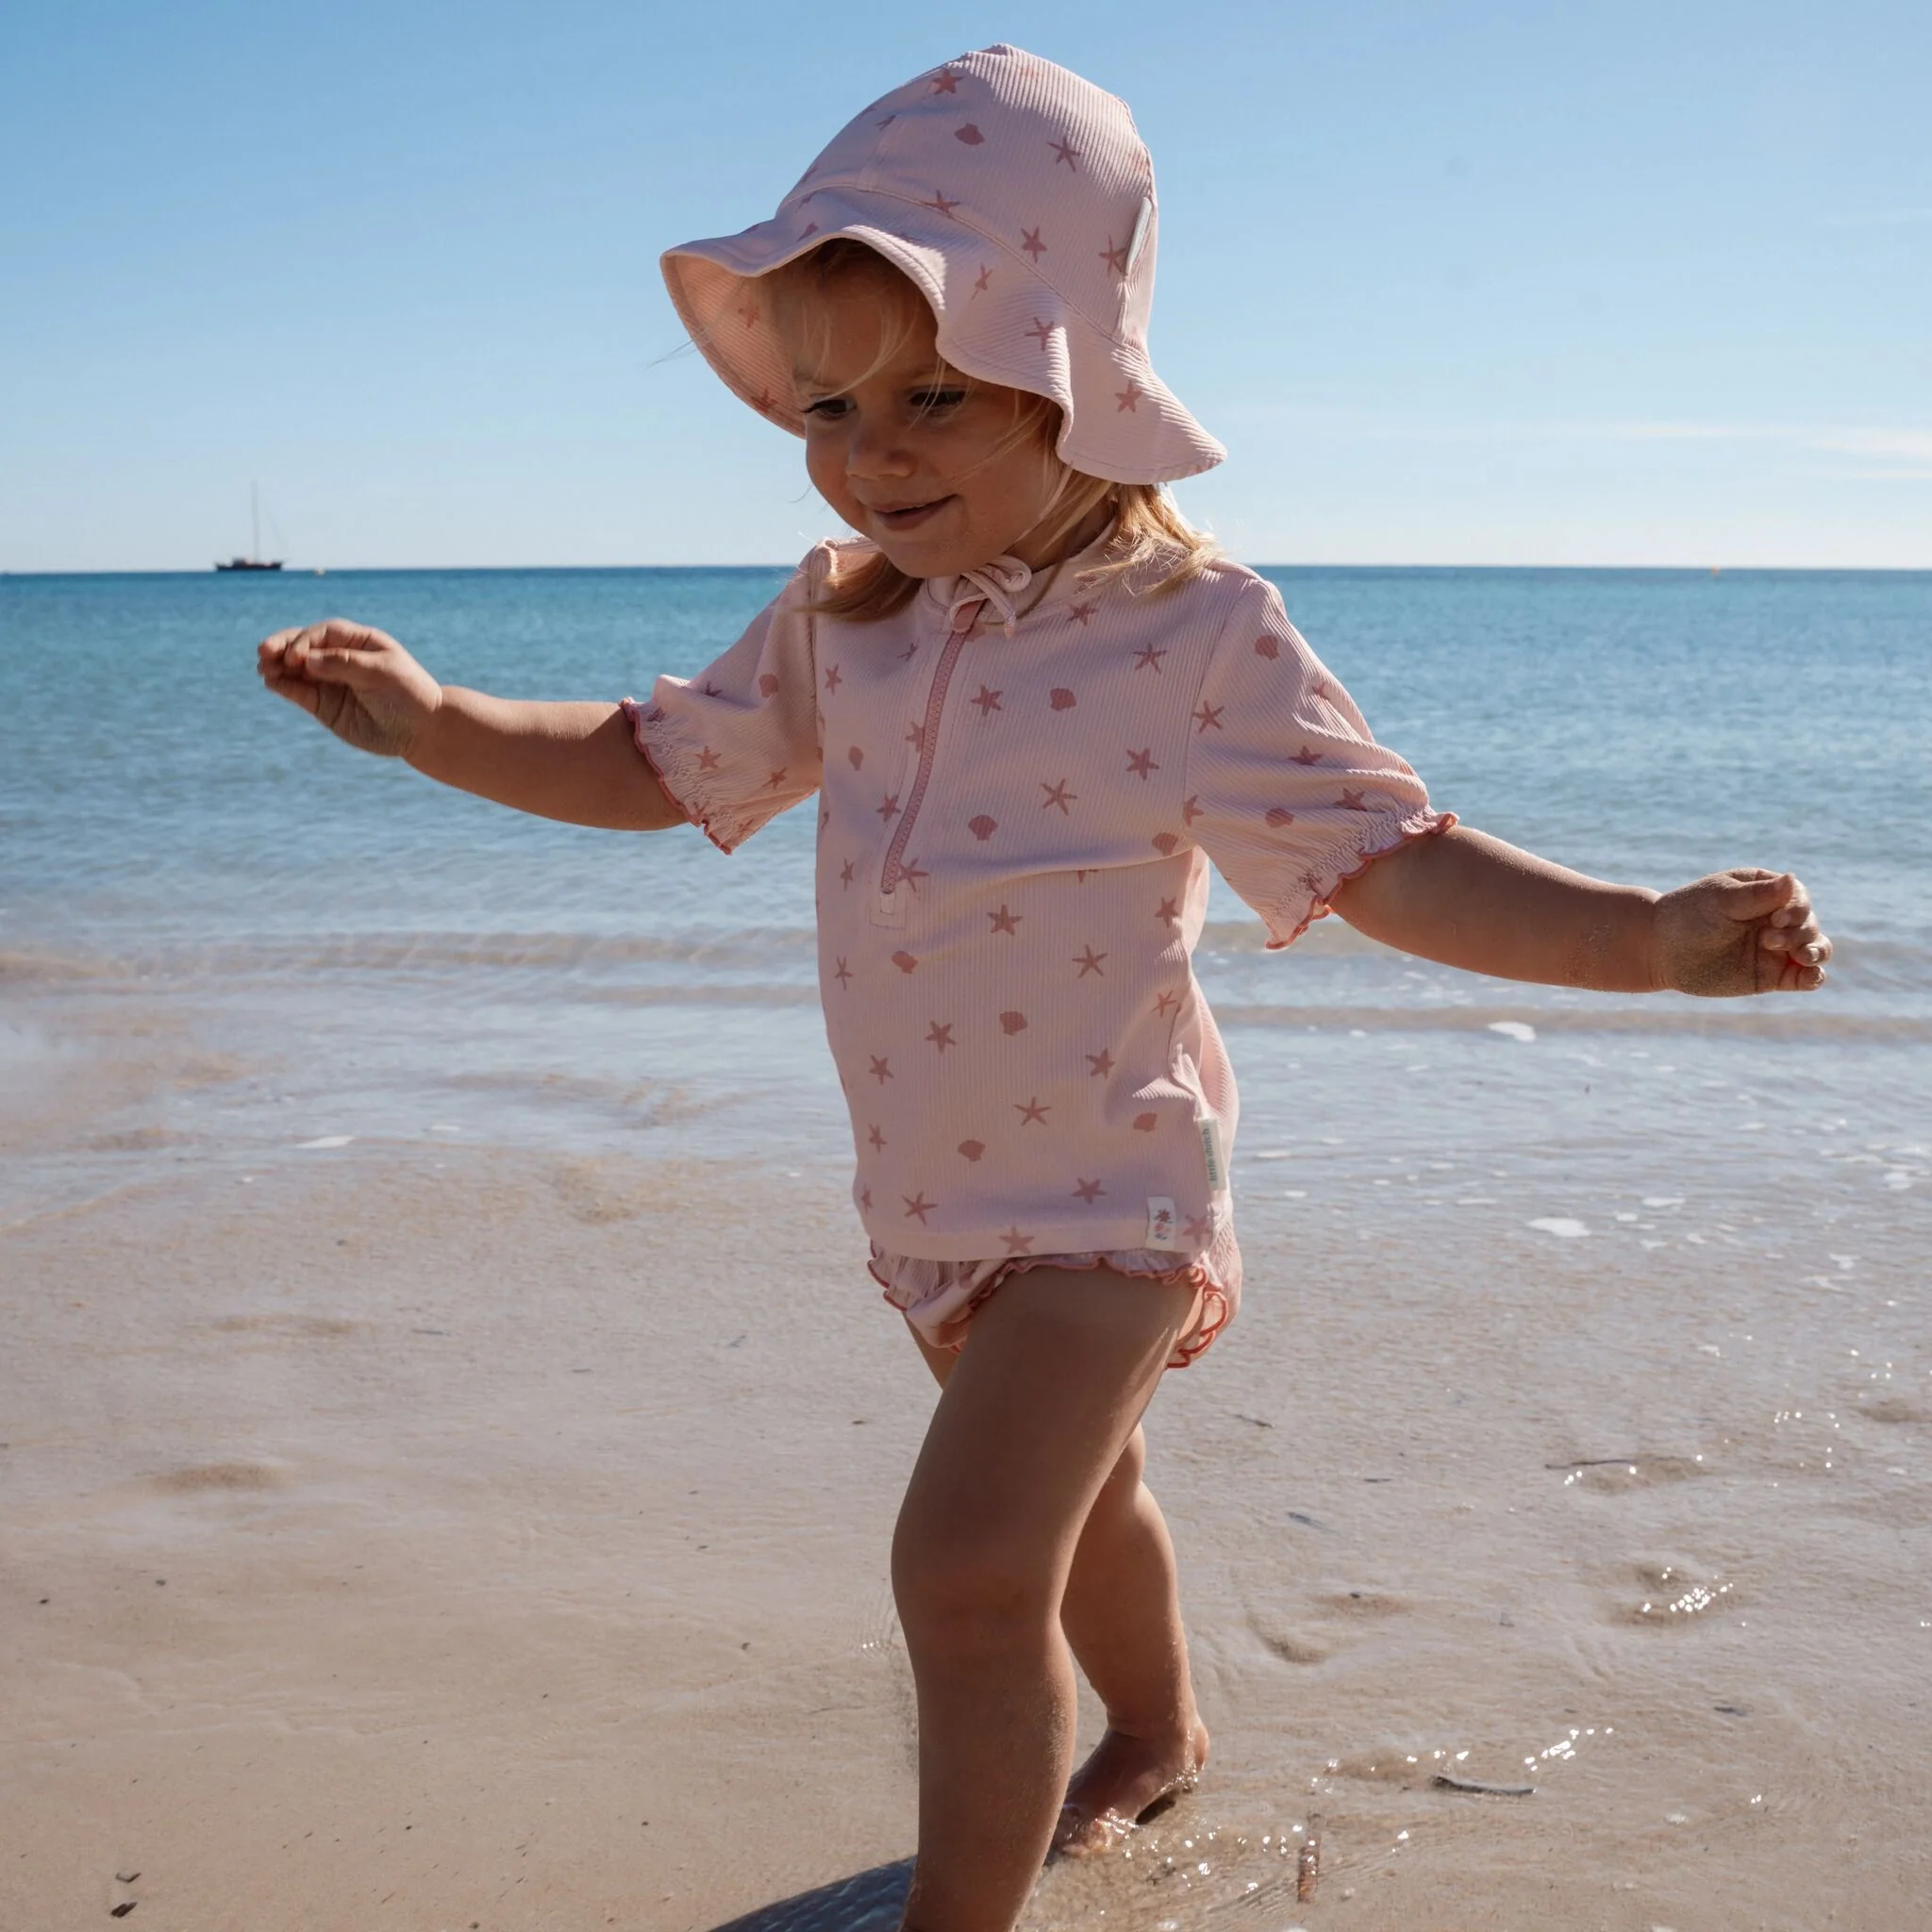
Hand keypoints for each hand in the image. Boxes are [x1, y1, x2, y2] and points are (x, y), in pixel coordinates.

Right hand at [257, 620, 441, 759]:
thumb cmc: (409, 694)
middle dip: (282, 647)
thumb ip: (346, 665)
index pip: (323, 634)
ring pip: (295, 669)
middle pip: (303, 646)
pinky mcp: (324, 705)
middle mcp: (340, 658)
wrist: (421, 730)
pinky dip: (283, 686)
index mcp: (359, 642)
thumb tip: (308, 662)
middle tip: (263, 652)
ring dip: (277, 666)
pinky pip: (298, 691)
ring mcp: (330, 681)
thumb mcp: (383, 673)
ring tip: (264, 669)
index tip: (297, 657)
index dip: (305, 641)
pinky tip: (271, 682)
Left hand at [1651, 869, 1830, 995]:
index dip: (1796, 909)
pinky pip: (1805, 977)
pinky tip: (1809, 977)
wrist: (1660, 950)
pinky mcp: (1773, 975)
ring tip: (1801, 957)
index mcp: (1766, 891)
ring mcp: (1777, 948)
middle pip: (1809, 923)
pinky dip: (1814, 977)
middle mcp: (1777, 918)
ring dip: (1816, 951)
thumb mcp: (1720, 901)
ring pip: (1816, 947)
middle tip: (1767, 940)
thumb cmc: (1687, 916)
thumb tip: (1792, 880)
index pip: (1798, 897)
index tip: (1774, 919)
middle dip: (1800, 931)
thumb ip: (1757, 895)